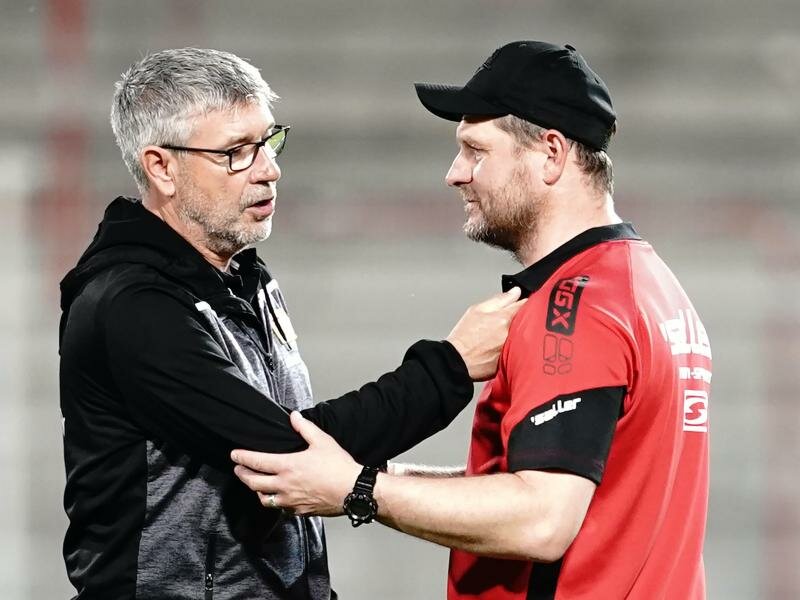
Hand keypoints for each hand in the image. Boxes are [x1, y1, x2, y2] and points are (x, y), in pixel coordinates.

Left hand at [231, 411, 361, 515]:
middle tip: (238, 469)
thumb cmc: (338, 467)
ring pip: (264, 499)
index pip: (256, 462)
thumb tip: (294, 417)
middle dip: (243, 474)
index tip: (234, 455)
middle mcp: (285, 485)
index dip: (242, 457)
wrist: (352, 491)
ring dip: (256, 490)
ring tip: (256, 484)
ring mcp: (290, 501)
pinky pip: (280, 508)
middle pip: (254, 482)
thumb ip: (305, 428)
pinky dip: (274, 501)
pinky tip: (277, 496)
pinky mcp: (299, 511)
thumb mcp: (322, 441)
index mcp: (288, 466)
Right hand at [446, 287, 524, 380]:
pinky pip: (517, 349)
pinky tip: (501, 346)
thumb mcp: (476, 309)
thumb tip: (515, 292)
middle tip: (507, 319)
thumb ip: (499, 299)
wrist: (457, 360)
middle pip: (525, 320)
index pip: (523, 304)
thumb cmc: (463, 336)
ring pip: (522, 335)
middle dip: (521, 317)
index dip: (523, 301)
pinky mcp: (510, 360)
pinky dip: (513, 346)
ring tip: (500, 334)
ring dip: (518, 332)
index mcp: (504, 318)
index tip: (521, 301)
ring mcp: (511, 347)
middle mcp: (510, 333)